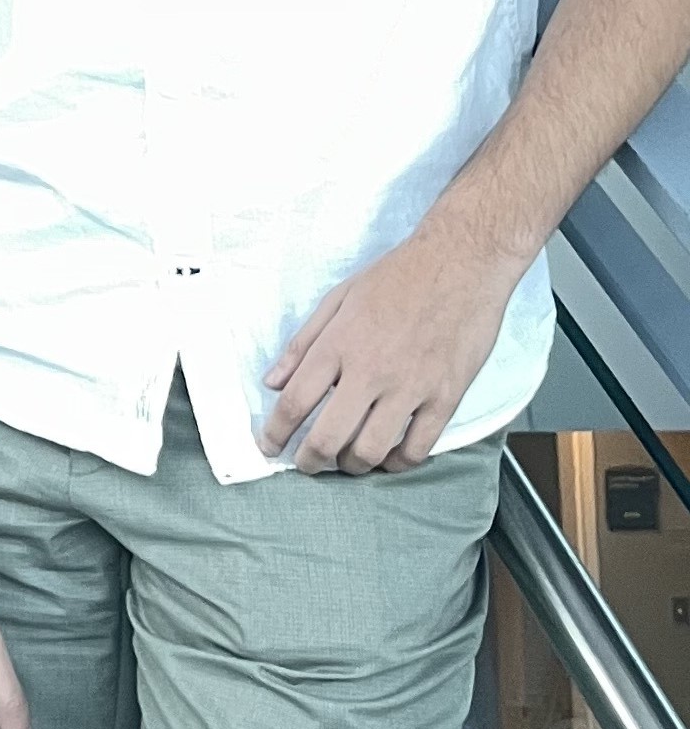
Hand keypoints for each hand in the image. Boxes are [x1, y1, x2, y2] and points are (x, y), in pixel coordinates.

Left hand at [261, 223, 520, 473]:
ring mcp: (411, 387)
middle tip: (307, 463)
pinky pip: (419, 448)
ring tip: (347, 461)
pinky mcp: (446, 396)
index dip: (275, 433)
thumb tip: (272, 381)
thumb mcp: (337, 299)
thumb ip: (302, 344)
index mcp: (338, 345)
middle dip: (310, 460)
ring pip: (372, 450)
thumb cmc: (397, 277)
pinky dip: (399, 462)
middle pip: (329, 437)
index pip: (294, 402)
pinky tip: (389, 457)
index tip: (268, 447)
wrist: (461, 263)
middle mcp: (370, 371)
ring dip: (353, 466)